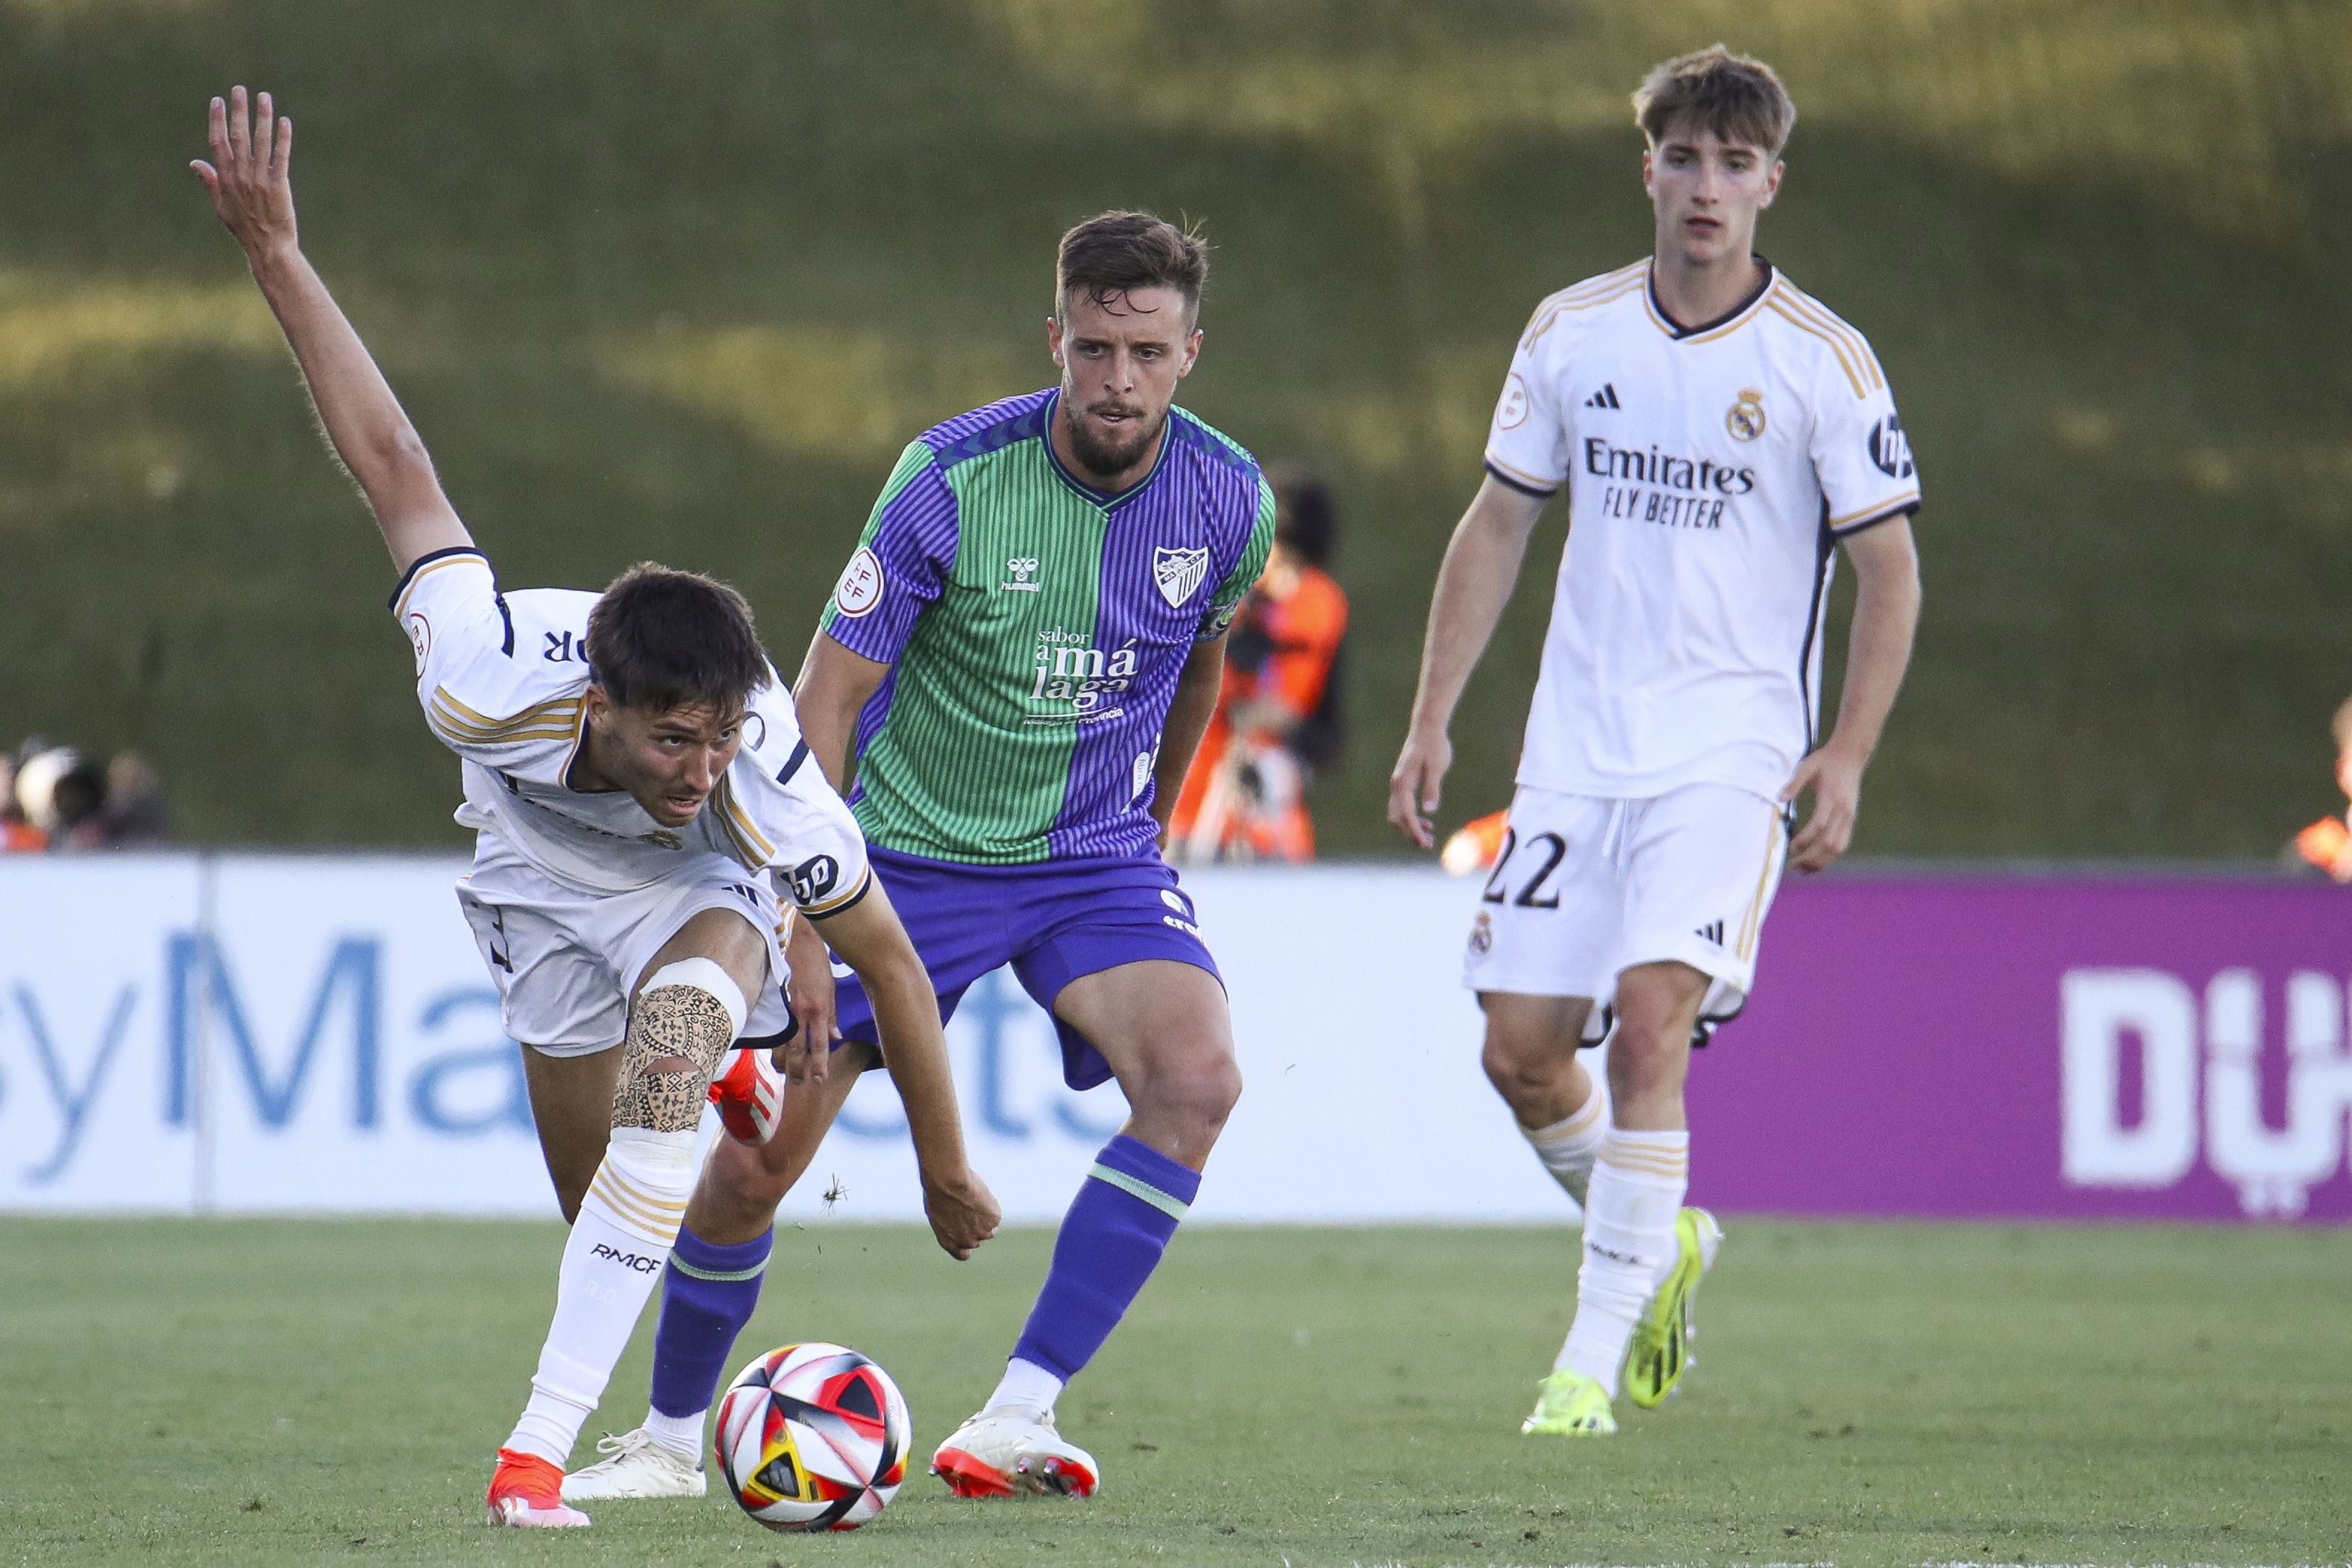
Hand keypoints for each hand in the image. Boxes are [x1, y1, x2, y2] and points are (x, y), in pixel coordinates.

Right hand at [192, 87, 296, 260]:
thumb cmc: (244, 229)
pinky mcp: (279, 185)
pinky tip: (284, 122)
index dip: (217, 120)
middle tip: (239, 89)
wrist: (268, 248)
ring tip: (263, 97)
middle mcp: (241, 176)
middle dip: (238, 111)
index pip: (218, 143)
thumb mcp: (221, 206)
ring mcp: (260, 180)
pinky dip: (283, 139)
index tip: (217, 101)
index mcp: (225, 179)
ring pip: (260, 142)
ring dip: (262, 117)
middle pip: (238, 136)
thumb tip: (195, 162)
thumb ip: (211, 181)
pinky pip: (281, 157)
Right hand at [771, 916, 839, 1084]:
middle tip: (797, 1082)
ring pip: (780, 1041)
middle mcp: (801, 1012)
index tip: (819, 1080)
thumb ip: (832, 1016)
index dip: (819, 1064)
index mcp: (819, 1009)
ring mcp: (784, 1006)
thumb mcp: (831, 989)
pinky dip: (770, 1039)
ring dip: (781, 1059)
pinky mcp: (771, 1000)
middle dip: (797, 1069)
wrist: (797, 940)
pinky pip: (770, 1025)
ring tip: (782, 1071)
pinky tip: (769, 1049)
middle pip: (797, 1049)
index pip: (820, 1044)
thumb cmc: (817, 963)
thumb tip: (836, 1037)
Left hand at [920, 1166, 1000, 1259]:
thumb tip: (958, 1221)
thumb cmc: (938, 1193)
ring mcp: (983, 1233)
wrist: (949, 1183)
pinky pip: (995, 1214)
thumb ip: (950, 1224)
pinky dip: (990, 1206)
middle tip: (969, 1207)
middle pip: (978, 1238)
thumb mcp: (938, 1213)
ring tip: (973, 1200)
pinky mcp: (994, 1221)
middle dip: (976, 1226)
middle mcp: (967, 1242)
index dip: (966, 1243)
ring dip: (985, 1218)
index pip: (963, 1254)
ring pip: (990, 1227)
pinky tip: (979, 1195)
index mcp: (950, 1243)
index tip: (966, 1231)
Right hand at [1387, 727, 1452, 848]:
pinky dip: (1412, 819)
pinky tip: (1428, 824)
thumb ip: (1432, 788)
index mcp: (1403, 783)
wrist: (1427, 729)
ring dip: (1411, 828)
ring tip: (1429, 840)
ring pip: (1398, 814)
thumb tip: (1429, 811)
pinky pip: (1403, 807)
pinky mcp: (1404, 784)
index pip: (1406, 814)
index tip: (1424, 844)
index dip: (1414, 831)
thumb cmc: (1434, 746)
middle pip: (1397, 818)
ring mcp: (1398, 785)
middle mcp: (1397, 785)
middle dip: (1410, 833)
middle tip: (1428, 846)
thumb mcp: (1437, 767)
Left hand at [1781, 743, 1865, 872]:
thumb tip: (1779, 799)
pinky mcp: (1851, 818)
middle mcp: (1843, 810)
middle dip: (1811, 857)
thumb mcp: (1807, 766)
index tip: (1790, 847)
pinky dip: (1831, 855)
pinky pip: (1843, 842)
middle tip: (1793, 865)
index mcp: (1831, 798)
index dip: (1805, 840)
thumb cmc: (1825, 761)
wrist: (1850, 755)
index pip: (1818, 826)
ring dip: (1822, 861)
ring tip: (1804, 870)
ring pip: (1839, 847)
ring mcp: (1849, 816)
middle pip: (1830, 842)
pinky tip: (1817, 861)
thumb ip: (1793, 783)